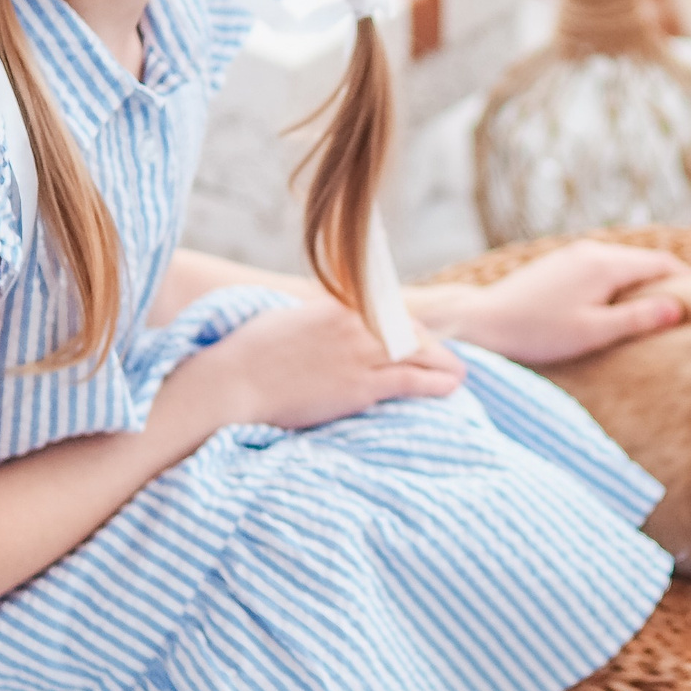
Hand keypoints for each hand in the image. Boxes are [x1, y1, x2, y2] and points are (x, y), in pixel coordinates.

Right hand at [176, 299, 465, 432]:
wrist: (231, 382)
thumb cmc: (245, 355)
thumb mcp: (284, 321)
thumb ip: (313, 321)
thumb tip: (318, 327)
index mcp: (336, 304)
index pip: (388, 310)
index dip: (407, 326)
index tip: (419, 335)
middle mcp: (355, 322)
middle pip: (409, 330)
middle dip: (431, 345)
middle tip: (448, 358)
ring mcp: (359, 352)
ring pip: (418, 353)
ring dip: (444, 364)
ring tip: (460, 374)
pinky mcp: (360, 384)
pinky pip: (411, 379)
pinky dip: (437, 382)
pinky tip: (452, 386)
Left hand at [422, 241, 688, 366]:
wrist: (483, 323)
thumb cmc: (537, 333)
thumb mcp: (594, 332)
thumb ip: (638, 318)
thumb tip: (678, 306)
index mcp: (605, 264)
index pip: (662, 262)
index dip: (688, 280)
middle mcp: (591, 250)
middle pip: (643, 260)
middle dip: (668, 280)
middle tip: (689, 306)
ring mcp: (572, 255)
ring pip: (622, 263)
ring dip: (642, 282)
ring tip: (658, 309)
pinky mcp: (557, 265)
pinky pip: (601, 268)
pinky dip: (619, 283)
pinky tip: (618, 306)